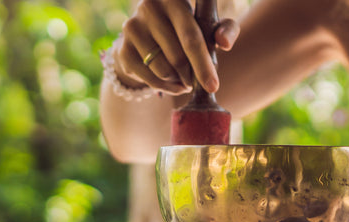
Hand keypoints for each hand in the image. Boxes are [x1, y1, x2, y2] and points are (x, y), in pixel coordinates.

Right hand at [114, 0, 239, 94]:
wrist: (151, 32)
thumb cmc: (188, 27)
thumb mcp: (210, 25)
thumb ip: (226, 29)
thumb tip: (225, 43)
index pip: (191, 38)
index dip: (203, 64)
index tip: (213, 86)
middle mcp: (149, 8)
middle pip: (177, 58)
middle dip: (191, 75)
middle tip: (196, 80)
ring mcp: (132, 27)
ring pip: (163, 71)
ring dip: (178, 81)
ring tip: (182, 75)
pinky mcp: (122, 48)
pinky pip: (148, 79)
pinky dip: (165, 87)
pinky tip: (171, 82)